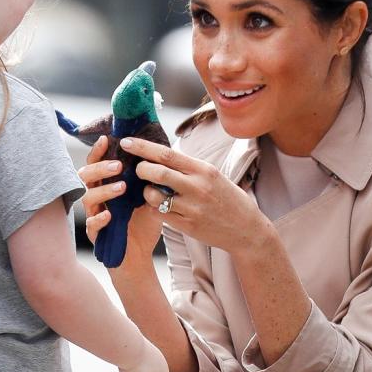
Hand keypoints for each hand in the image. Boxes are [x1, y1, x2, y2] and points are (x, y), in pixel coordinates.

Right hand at [79, 136, 162, 266]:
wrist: (139, 256)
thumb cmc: (141, 225)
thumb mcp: (150, 199)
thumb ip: (149, 182)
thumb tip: (158, 160)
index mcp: (106, 186)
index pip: (96, 164)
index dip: (98, 151)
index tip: (107, 139)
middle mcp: (96, 199)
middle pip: (85, 176)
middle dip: (99, 168)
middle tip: (118, 165)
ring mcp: (94, 216)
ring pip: (88, 198)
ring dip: (104, 191)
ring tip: (122, 188)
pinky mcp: (96, 235)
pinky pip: (92, 225)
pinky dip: (100, 218)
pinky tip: (110, 214)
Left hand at [120, 137, 268, 256]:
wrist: (246, 229)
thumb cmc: (227, 199)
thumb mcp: (213, 176)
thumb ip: (188, 167)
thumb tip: (160, 155)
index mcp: (203, 170)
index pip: (167, 154)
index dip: (143, 147)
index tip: (126, 142)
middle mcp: (197, 187)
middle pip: (157, 172)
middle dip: (140, 169)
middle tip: (137, 170)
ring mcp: (192, 208)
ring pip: (153, 196)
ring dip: (146, 192)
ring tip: (153, 192)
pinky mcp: (187, 226)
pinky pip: (159, 214)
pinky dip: (154, 208)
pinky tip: (160, 207)